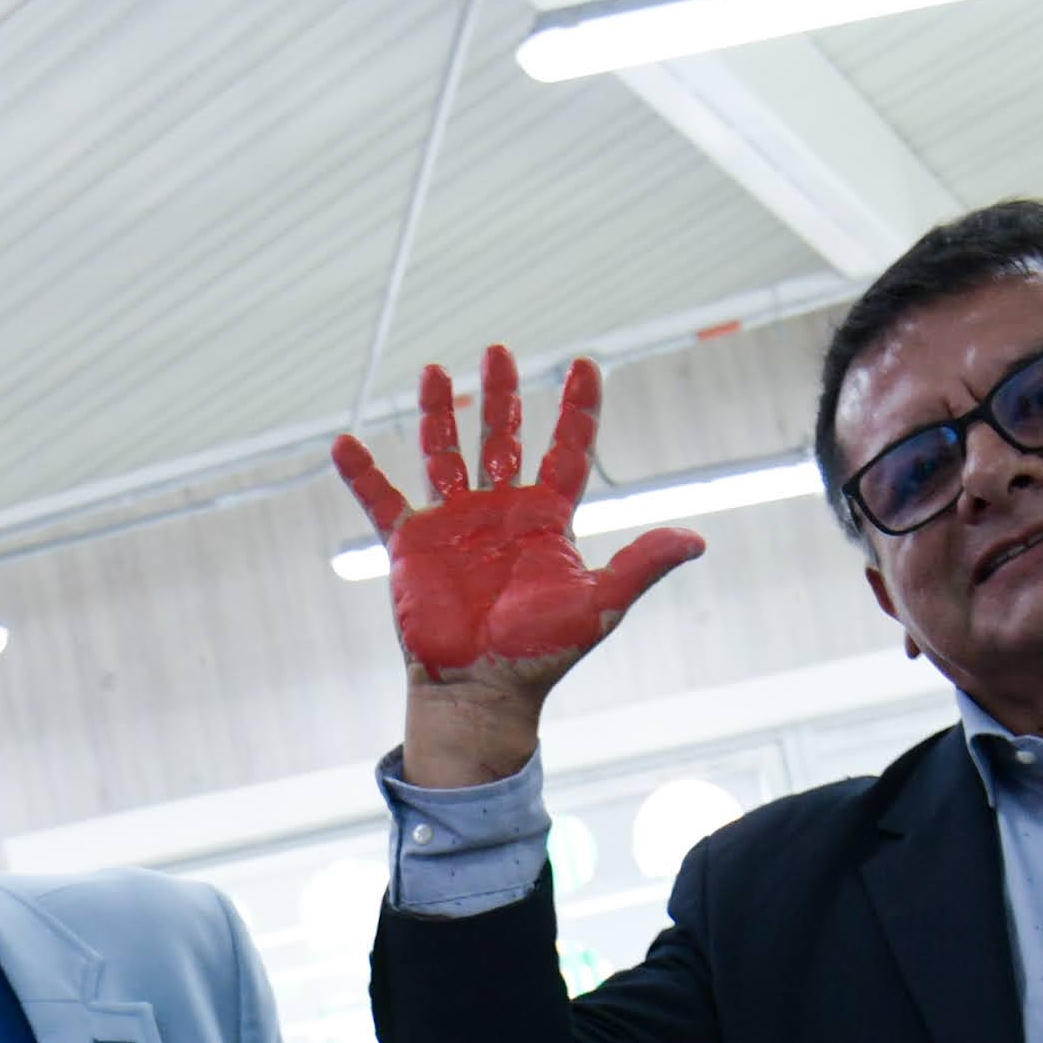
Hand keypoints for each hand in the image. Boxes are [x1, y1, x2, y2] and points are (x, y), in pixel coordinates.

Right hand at [333, 345, 705, 782]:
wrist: (482, 691)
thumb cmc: (541, 654)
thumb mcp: (599, 605)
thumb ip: (641, 565)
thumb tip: (697, 540)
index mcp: (546, 520)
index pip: (566, 450)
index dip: (577, 409)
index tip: (586, 364)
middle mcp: (499, 513)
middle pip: (502, 438)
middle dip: (503, 395)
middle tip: (499, 351)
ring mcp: (453, 525)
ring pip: (446, 454)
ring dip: (441, 414)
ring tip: (437, 370)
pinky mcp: (412, 546)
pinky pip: (382, 501)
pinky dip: (363, 475)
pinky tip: (344, 444)